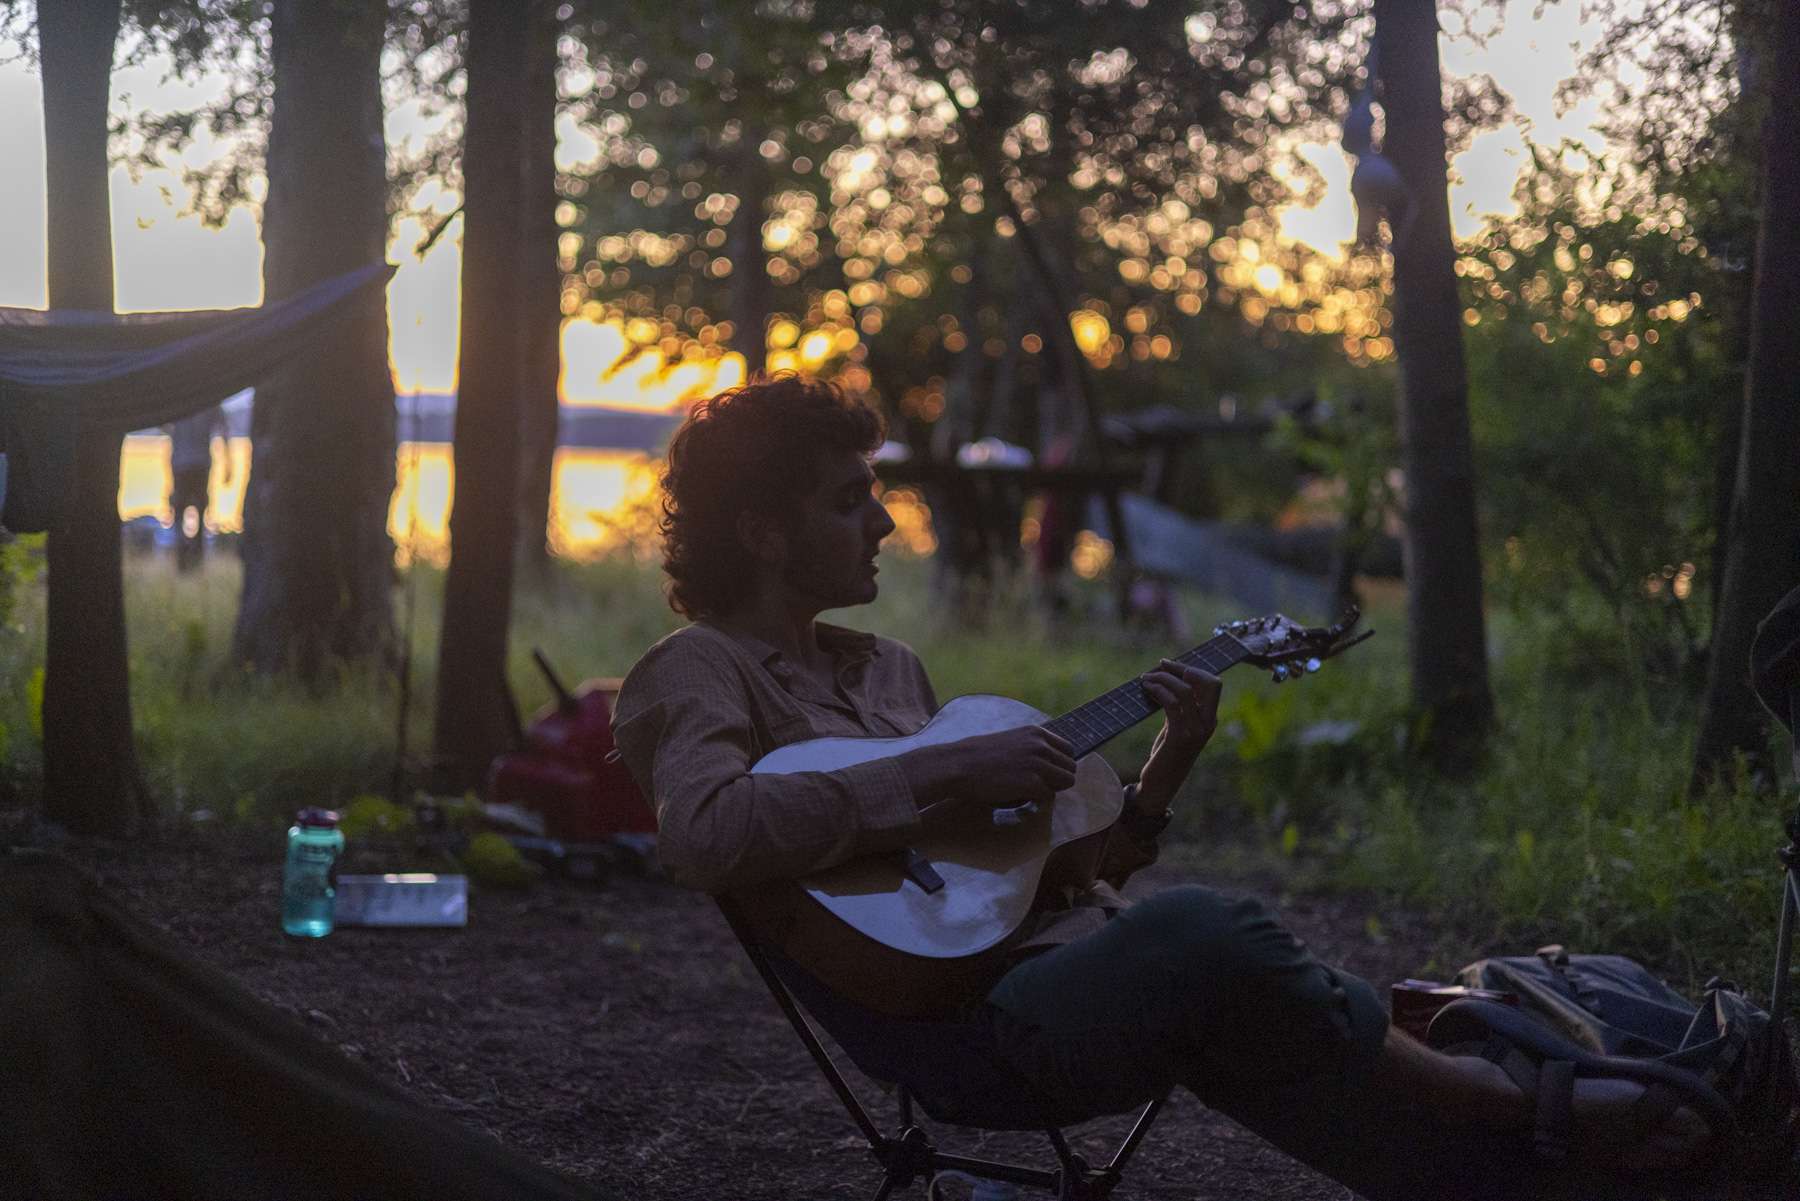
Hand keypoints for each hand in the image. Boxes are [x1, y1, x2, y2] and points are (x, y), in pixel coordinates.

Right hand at [898, 726, 1076, 809]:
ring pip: (1066, 782)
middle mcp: (1041, 745)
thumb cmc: (977, 754)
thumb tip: (1047, 762)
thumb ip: (1030, 747)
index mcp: (1036, 732)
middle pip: (1071, 767)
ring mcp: (1038, 764)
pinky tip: (1018, 796)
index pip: (1068, 750)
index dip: (1059, 764)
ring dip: (1051, 789)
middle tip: (1037, 785)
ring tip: (1029, 791)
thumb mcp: (1010, 740)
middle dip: (1057, 779)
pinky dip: (1036, 799)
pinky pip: (1048, 796)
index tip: (1047, 773)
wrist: (958, 765)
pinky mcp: (1032, 783)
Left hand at [1136, 659, 1221, 808]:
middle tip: (1159, 667)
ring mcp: (1196, 731)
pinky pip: (1172, 703)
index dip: (1192, 668)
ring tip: (1145, 678)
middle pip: (1208, 682)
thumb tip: (1168, 681)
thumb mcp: (1177, 728)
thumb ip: (1179, 708)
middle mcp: (1208, 724)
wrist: (1161, 785)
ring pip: (1185, 690)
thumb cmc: (1167, 755)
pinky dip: (1158, 690)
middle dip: (1182, 669)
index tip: (1169, 664)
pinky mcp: (1180, 737)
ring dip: (1163, 678)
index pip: (1213, 683)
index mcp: (1210, 720)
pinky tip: (1146, 688)